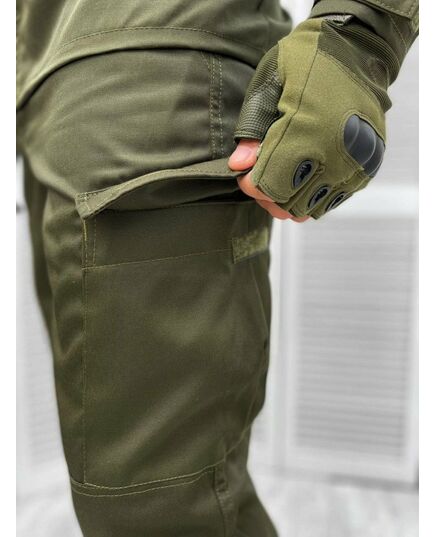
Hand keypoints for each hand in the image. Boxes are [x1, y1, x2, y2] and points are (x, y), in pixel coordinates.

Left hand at [230, 16, 390, 219]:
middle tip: (264, 173)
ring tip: (284, 175)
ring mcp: (353, 165)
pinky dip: (313, 195)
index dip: (251, 184)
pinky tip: (305, 174)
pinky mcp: (366, 169)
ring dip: (290, 199)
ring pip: (310, 209)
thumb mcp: (269, 83)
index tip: (246, 171)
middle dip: (267, 194)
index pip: (268, 185)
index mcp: (306, 131)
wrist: (360, 50)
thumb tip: (240, 166)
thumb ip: (253, 127)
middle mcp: (334, 155)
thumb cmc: (308, 62)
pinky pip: (331, 201)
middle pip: (288, 204)